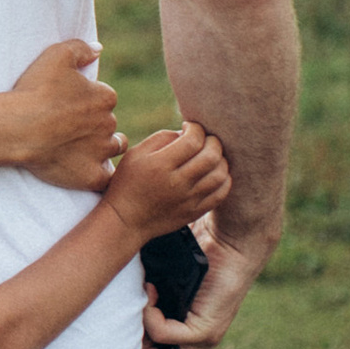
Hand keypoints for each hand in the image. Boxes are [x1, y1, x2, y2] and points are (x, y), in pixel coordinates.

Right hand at [9, 38, 124, 189]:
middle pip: (108, 123)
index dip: (89, 99)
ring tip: (84, 147)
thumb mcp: (57, 55)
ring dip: (103, 147)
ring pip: (113, 148)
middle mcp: (108, 124)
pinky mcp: (91, 175)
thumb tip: (99, 50)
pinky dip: (100, 175)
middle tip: (70, 125)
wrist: (19, 127)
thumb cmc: (36, 90)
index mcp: (104, 97)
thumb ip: (81, 48)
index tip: (72, 103)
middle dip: (95, 123)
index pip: (105, 97)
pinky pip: (105, 178)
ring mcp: (101, 152)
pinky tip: (89, 172)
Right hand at [105, 120, 230, 244]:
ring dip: (221, 160)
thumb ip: (162, 138)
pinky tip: (215, 173)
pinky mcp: (194, 212)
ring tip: (211, 155)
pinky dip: (224, 180)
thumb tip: (186, 133)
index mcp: (160, 165)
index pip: (192, 141)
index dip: (196, 128)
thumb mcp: (136, 154)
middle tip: (205, 139)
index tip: (189, 127)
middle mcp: (177, 183)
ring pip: (219, 175)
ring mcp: (188, 200)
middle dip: (213, 141)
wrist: (126, 220)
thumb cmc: (128, 182)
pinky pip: (220, 195)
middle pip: (211, 156)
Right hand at [139, 225, 265, 348]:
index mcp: (189, 342)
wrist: (233, 240)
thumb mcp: (167, 285)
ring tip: (141, 315)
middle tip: (135, 328)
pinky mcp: (207, 328)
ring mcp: (204, 342)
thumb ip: (149, 302)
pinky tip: (152, 290)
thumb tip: (112, 306)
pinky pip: (163, 336)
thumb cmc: (198, 254)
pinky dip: (148, 315)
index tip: (133, 332)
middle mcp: (198, 348)